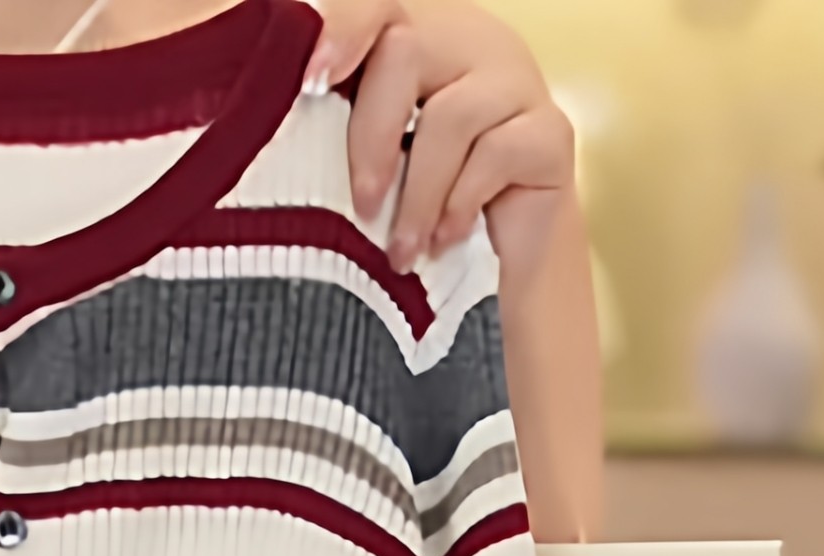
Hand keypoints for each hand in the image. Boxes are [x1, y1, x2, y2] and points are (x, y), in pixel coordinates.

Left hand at [307, 0, 576, 273]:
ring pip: (450, 116)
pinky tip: (445, 239)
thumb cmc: (421, 212)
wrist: (503, 263)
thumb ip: (336, 131)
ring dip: (418, 195)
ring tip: (401, 252)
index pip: (376, 5)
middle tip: (363, 205)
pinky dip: (460, 205)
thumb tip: (273, 127)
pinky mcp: (550, 132)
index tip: (312, 79)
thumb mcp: (373, 165)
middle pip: (406, 51)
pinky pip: (497, 153)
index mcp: (417, 39)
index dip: (343, 28)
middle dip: (373, 136)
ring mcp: (515, 82)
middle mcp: (469, 43)